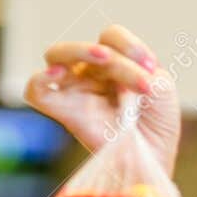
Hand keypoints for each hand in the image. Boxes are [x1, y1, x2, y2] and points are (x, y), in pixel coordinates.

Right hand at [23, 24, 179, 177]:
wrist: (154, 158)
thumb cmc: (157, 124)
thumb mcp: (160, 86)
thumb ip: (139, 66)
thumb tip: (109, 60)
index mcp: (114, 64)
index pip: (111, 37)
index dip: (130, 45)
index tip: (151, 68)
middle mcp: (90, 74)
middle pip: (83, 45)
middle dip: (110, 52)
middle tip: (134, 68)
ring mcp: (75, 91)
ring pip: (56, 56)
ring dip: (80, 51)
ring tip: (105, 57)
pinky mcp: (65, 112)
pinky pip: (36, 92)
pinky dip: (40, 80)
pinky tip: (57, 75)